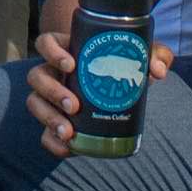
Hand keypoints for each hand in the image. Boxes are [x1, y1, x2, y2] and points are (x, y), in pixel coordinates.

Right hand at [24, 26, 169, 158]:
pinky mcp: (55, 123)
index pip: (46, 43)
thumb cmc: (124, 65)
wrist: (119, 90)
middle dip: (52, 92)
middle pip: (36, 76)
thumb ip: (154, 56)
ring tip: (68, 131)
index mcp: (67, 50)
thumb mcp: (140, 57)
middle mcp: (53, 73)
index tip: (71, 65)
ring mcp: (50, 99)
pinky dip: (52, 142)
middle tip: (75, 106)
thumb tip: (157, 70)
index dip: (52, 52)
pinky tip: (67, 147)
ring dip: (48, 118)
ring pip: (34, 104)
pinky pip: (44, 133)